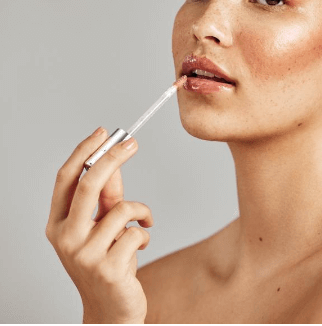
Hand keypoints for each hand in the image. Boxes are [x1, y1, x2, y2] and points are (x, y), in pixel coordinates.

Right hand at [46, 127, 152, 323]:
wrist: (110, 311)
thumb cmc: (106, 264)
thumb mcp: (101, 227)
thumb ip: (106, 197)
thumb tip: (113, 161)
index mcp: (58, 225)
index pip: (66, 179)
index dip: (85, 151)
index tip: (105, 132)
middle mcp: (65, 238)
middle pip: (89, 184)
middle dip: (114, 157)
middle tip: (133, 142)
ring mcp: (85, 255)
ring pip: (123, 209)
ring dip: (141, 214)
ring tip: (142, 227)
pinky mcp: (108, 269)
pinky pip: (137, 232)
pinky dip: (145, 235)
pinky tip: (139, 249)